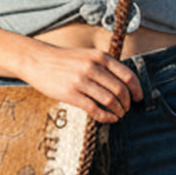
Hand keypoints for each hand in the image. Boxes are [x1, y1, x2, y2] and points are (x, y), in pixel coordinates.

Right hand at [0, 22, 142, 122]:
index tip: (139, 98)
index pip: (127, 75)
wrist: (37, 60)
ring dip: (118, 111)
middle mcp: (93, 67)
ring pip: (110, 100)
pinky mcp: (71, 94)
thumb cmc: (64, 61)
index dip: (136, 89)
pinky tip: (109, 119)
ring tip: (119, 115)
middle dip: (127, 103)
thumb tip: (124, 83)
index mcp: (100, 57)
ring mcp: (82, 81)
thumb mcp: (87, 56)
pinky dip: (106, 117)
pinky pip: (95, 109)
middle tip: (126, 109)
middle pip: (120, 90)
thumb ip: (104, 66)